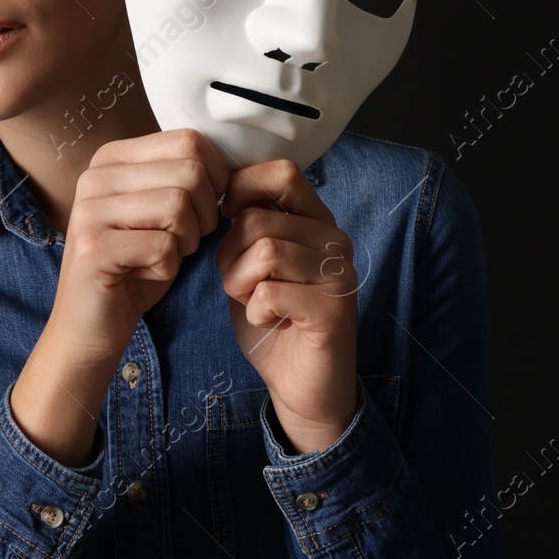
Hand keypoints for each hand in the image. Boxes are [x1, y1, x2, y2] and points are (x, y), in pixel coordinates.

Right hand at [51, 128, 228, 363]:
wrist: (89, 324)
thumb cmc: (135, 266)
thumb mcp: (160, 212)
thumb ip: (184, 178)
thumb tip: (235, 165)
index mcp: (113, 158)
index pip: (190, 141)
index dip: (215, 179)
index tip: (201, 210)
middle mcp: (96, 176)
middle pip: (191, 173)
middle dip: (204, 215)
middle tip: (183, 240)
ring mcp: (90, 210)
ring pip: (180, 207)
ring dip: (186, 242)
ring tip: (163, 256)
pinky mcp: (94, 248)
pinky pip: (164, 247)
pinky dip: (167, 268)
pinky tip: (144, 273)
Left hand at [214, 159, 358, 453]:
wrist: (303, 386)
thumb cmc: (273, 319)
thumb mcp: (252, 263)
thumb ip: (246, 224)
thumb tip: (220, 188)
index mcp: (315, 219)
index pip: (281, 172)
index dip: (241, 190)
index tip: (226, 222)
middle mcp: (334, 239)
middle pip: (258, 220)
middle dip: (229, 256)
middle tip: (239, 284)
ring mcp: (339, 273)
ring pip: (264, 252)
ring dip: (239, 284)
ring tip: (252, 302)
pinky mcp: (334, 310)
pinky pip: (270, 293)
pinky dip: (255, 312)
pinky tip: (269, 322)